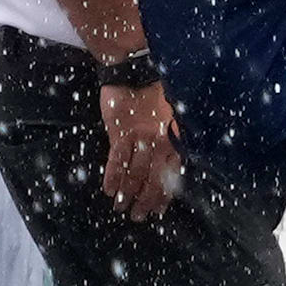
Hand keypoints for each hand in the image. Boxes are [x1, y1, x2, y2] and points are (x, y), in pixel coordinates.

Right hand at [100, 79, 183, 219]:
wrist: (135, 68)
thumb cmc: (157, 88)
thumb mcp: (173, 111)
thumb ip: (174, 135)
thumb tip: (177, 158)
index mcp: (175, 138)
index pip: (171, 174)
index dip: (164, 194)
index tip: (158, 210)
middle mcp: (159, 142)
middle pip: (153, 179)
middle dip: (145, 201)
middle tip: (138, 216)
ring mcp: (139, 138)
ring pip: (135, 173)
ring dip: (128, 193)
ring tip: (121, 208)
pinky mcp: (120, 133)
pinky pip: (117, 159)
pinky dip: (112, 176)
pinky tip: (109, 190)